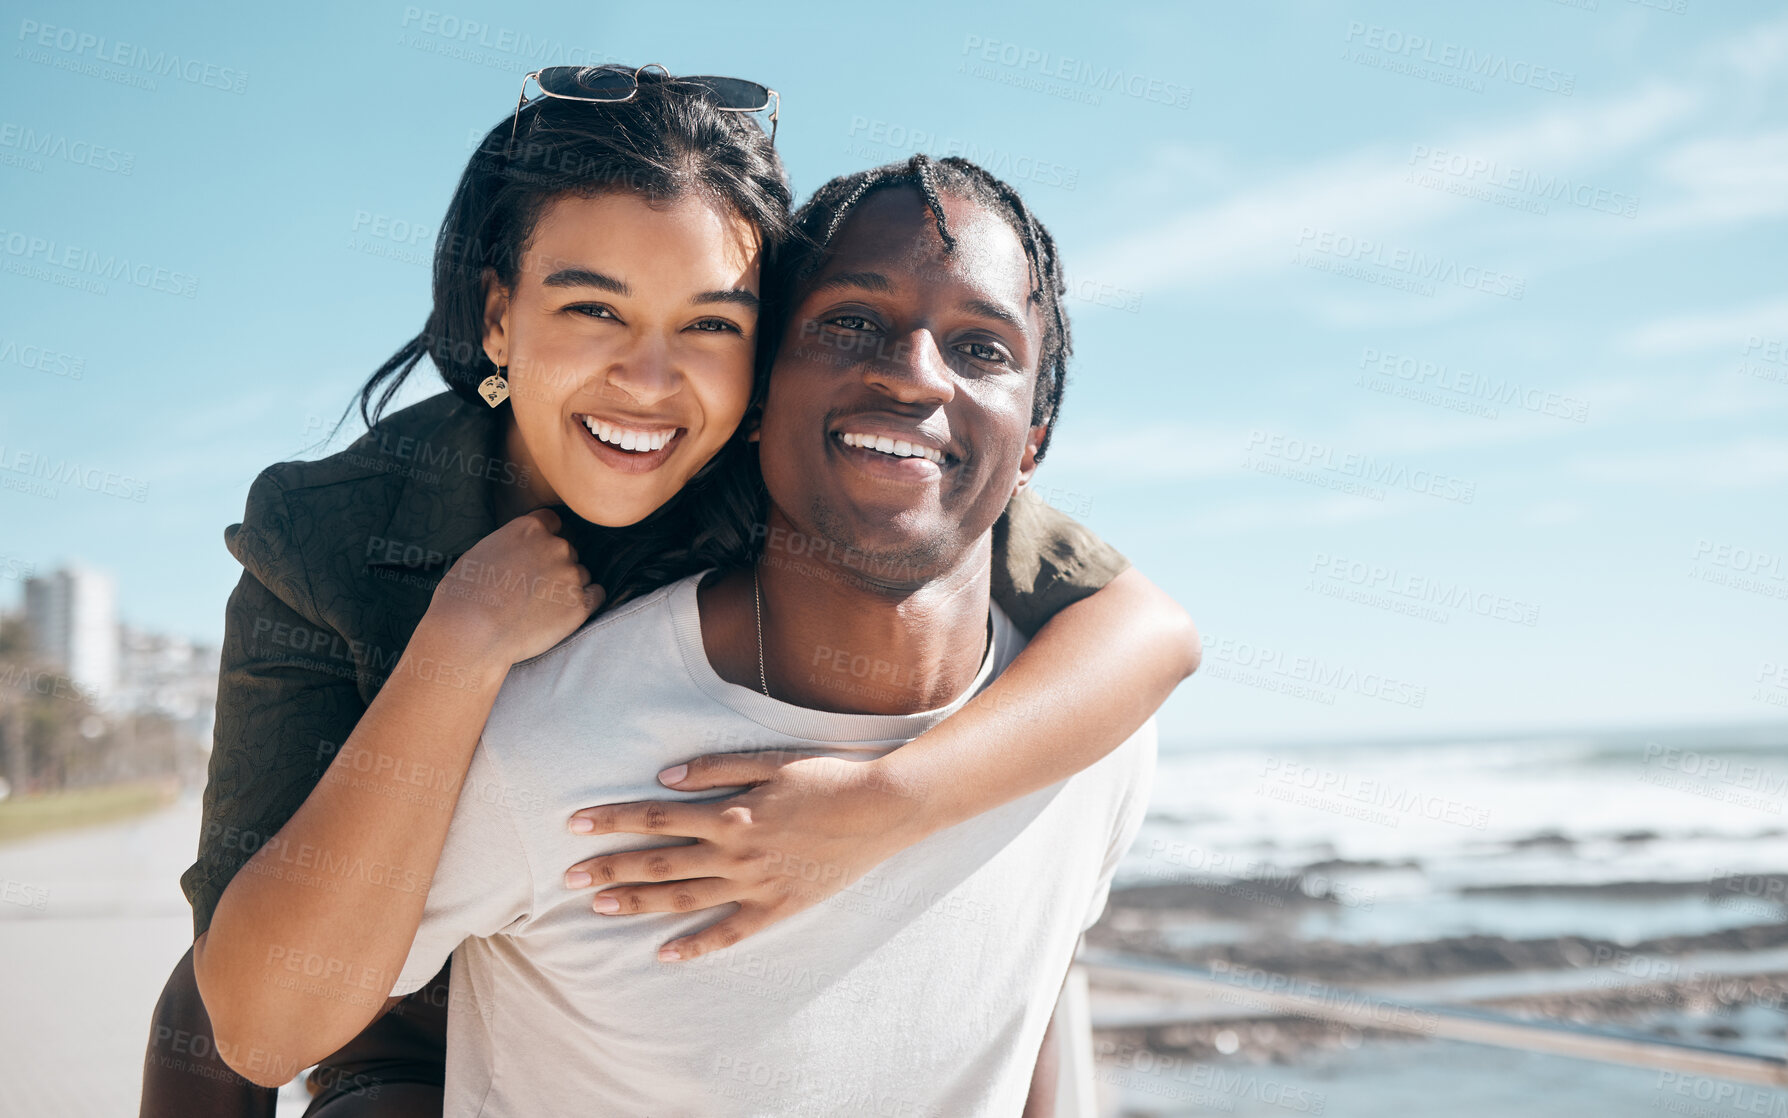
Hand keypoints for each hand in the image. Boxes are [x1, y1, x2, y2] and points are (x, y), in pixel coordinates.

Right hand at [426, 508, 602, 665]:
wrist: (472, 632)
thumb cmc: (465, 595)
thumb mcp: (481, 553)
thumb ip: (509, 545)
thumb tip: (519, 551)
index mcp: (529, 528)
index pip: (553, 522)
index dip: (547, 538)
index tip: (539, 554)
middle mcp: (555, 546)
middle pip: (567, 550)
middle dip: (555, 566)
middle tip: (534, 588)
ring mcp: (571, 575)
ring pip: (581, 574)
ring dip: (568, 586)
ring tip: (542, 606)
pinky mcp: (580, 604)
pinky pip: (596, 595)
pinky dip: (587, 600)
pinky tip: (569, 611)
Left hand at [561, 751, 932, 961]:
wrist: (883, 809)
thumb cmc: (827, 777)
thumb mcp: (770, 761)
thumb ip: (715, 768)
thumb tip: (664, 779)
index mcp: (730, 813)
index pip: (656, 818)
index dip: (613, 820)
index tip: (575, 824)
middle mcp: (736, 853)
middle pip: (660, 863)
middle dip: (611, 868)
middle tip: (567, 878)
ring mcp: (756, 885)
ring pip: (685, 899)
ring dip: (639, 905)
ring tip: (599, 908)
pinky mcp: (778, 908)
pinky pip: (730, 933)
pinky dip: (696, 946)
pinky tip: (665, 954)